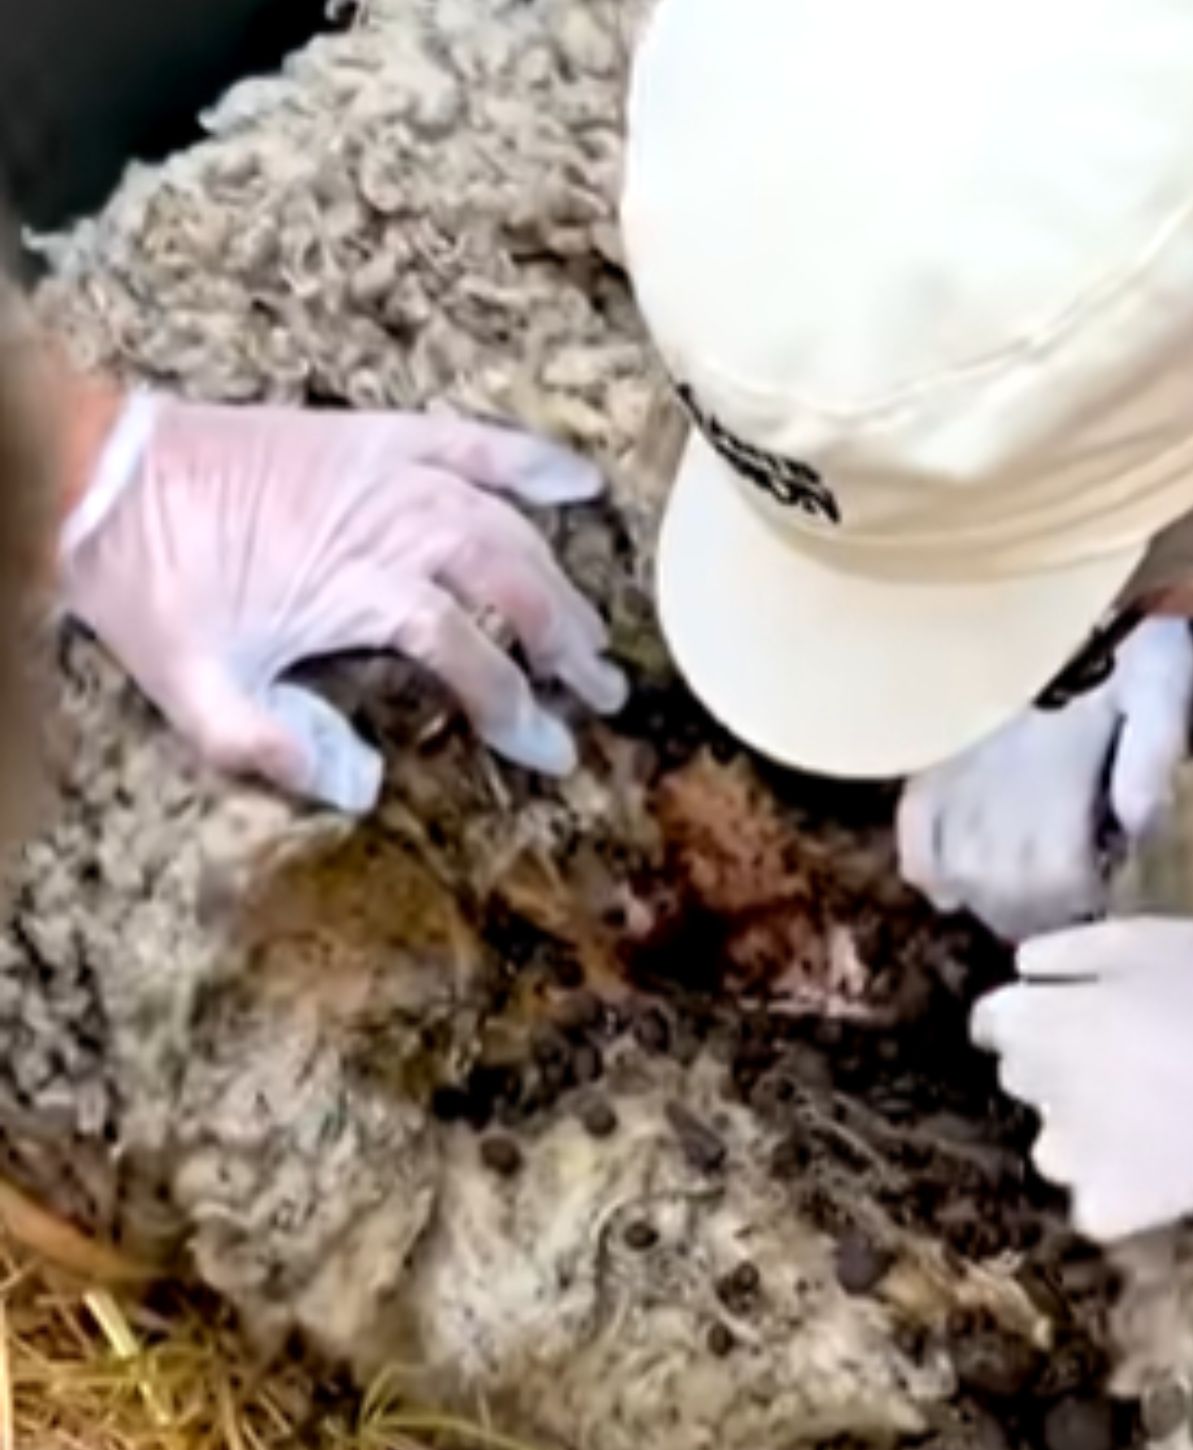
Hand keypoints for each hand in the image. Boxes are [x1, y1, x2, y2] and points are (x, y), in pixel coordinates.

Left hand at [59, 393, 626, 810]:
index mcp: (361, 589)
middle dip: (565, 644)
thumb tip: (363, 788)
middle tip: (603, 692)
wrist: (107, 480)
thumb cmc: (156, 590)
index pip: (472, 655)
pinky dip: (531, 459)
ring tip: (595, 630)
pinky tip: (582, 481)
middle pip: (513, 583)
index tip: (553, 752)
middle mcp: (394, 524)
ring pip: (507, 522)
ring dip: (561, 577)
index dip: (519, 710)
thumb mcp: (199, 694)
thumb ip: (278, 749)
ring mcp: (391, 472)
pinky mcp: (377, 436)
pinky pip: (474, 439)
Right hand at [897, 619, 1192, 938]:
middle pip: (1007, 901)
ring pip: (960, 884)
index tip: (1106, 895)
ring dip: (994, 902)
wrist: (1035, 578)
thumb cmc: (1112, 632)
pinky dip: (938, 876)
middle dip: (1043, 914)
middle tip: (1071, 903)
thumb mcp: (1158, 682)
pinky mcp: (920, 775)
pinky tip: (965, 876)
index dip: (1084, 903)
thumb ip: (1152, 756)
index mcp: (1054, 781)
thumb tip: (1142, 829)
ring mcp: (947, 788)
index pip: (1057, 885)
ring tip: (1025, 896)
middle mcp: (992, 798)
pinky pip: (914, 851)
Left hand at [972, 917, 1192, 1240]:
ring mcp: (1076, 1160)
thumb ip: (1068, 952)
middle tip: (1129, 1048)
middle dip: (1057, 1058)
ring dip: (1081, 1125)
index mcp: (1046, 1023)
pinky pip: (1088, 1197)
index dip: (1026, 1009)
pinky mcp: (1115, 1208)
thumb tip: (1021, 968)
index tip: (1060, 1005)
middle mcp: (1044, 1094)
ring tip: (1151, 1107)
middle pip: (1021, 1074)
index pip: (992, 1020)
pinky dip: (1113, 1184)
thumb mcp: (1153, 939)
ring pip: (1051, 1141)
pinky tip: (1161, 1160)